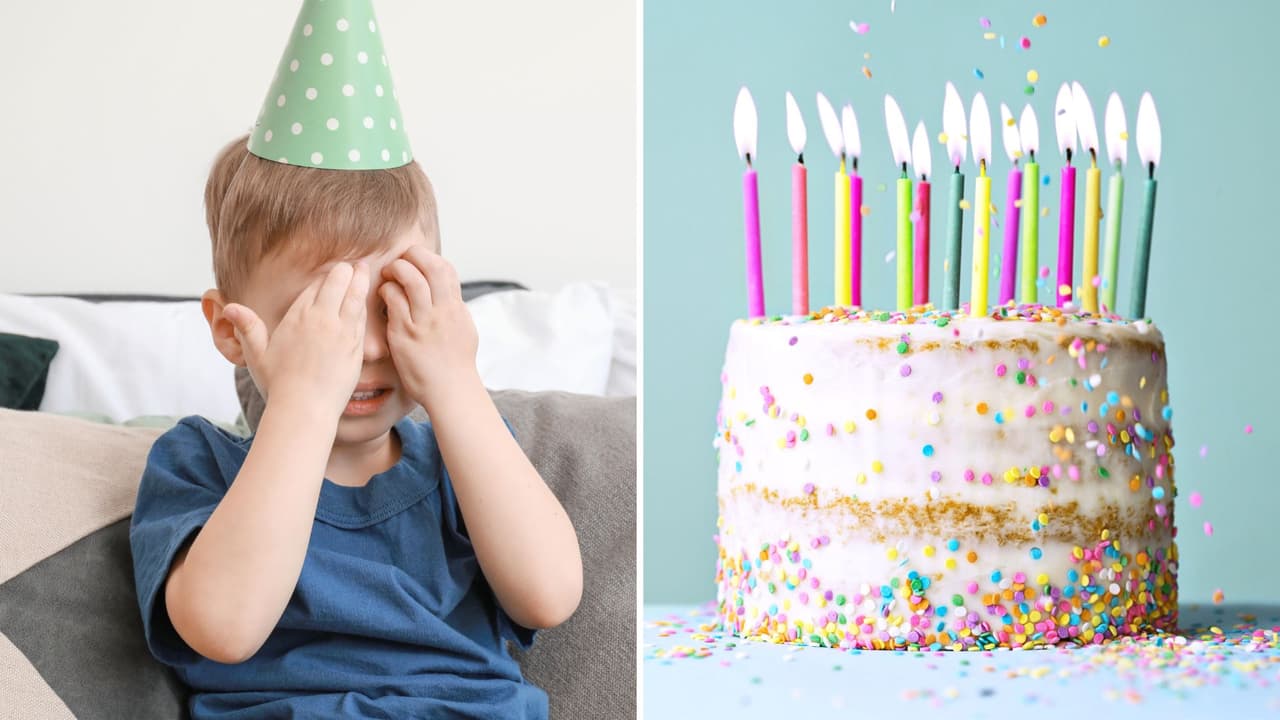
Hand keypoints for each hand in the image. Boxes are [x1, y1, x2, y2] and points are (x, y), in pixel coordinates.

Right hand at [223, 262, 369, 418]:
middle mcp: (321, 319)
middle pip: (337, 284)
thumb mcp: (257, 354)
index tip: (332, 270)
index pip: (315, 287)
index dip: (324, 278)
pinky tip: (368, 298)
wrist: (305, 408)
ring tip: (365, 269)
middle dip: (345, 271)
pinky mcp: (356, 346)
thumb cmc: (279, 384)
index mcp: (298, 317)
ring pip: (354, 296)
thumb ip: (247, 327)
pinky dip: (365, 303)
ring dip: (360, 280)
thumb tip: (229, 306)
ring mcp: (342, 331)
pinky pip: (363, 318)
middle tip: (354, 264)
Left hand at [378, 247, 479, 409]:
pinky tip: (383, 295)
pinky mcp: (405, 333)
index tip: (418, 260)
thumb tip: (448, 294)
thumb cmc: (455, 364)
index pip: (447, 269)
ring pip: (411, 279)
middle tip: (401, 260)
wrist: (450, 390)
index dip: (430, 257)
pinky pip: (394, 301)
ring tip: (389, 274)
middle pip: (431, 266)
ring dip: (397, 269)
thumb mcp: (463, 329)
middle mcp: (442, 311)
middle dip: (413, 255)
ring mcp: (424, 321)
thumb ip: (453, 309)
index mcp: (456, 308)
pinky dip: (386, 290)